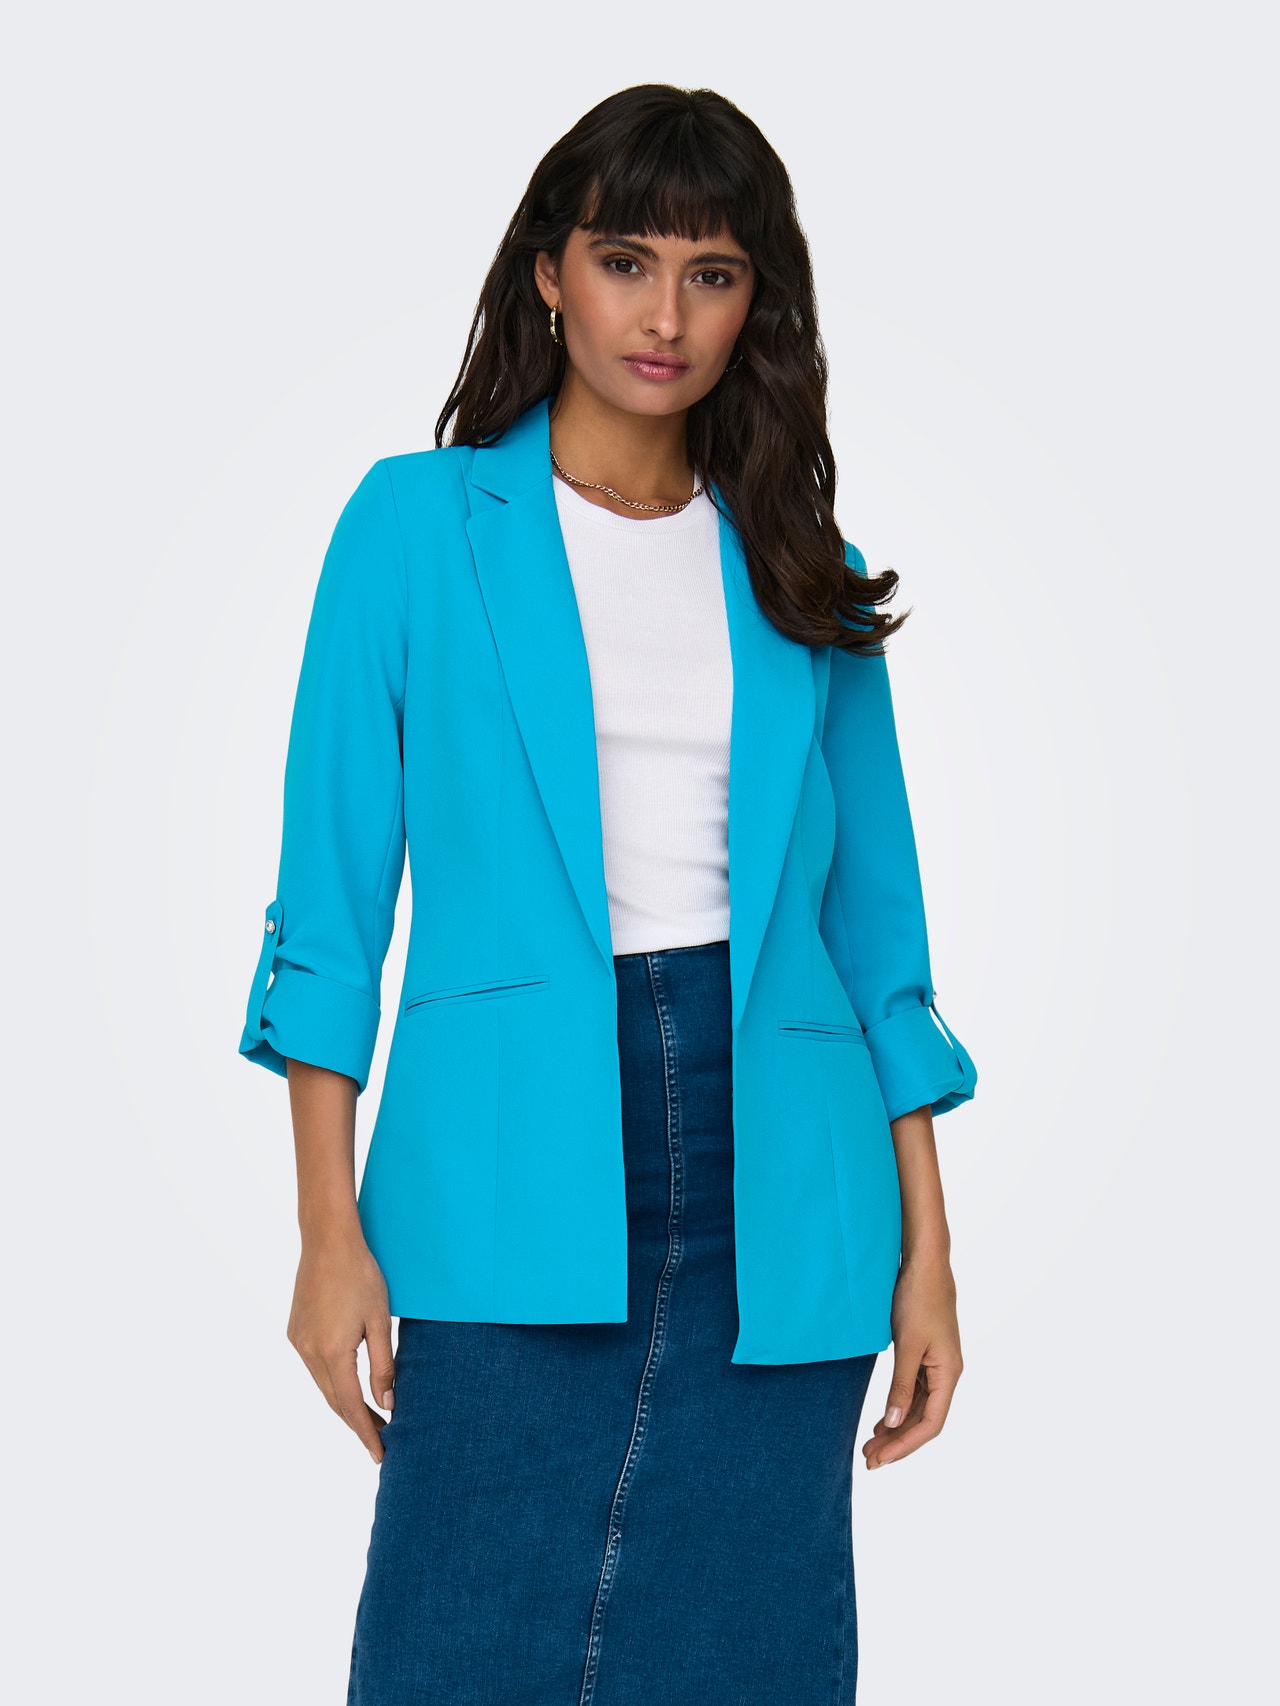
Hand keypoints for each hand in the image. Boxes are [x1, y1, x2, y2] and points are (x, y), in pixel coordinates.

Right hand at [286, 1228, 395, 1463]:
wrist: (327, 1240)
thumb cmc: (360, 1275)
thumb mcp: (379, 1320)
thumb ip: (383, 1365)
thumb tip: (387, 1403)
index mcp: (332, 1352)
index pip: (351, 1406)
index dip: (366, 1432)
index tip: (381, 1454)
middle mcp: (309, 1352)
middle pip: (334, 1400)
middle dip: (357, 1422)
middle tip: (383, 1439)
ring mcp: (298, 1341)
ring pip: (323, 1385)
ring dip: (345, 1403)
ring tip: (372, 1415)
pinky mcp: (295, 1331)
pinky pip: (315, 1367)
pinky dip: (332, 1382)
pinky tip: (348, 1385)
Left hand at [863, 1252, 961, 1470]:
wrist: (925, 1264)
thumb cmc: (918, 1299)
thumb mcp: (908, 1344)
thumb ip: (901, 1385)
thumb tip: (895, 1423)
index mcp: (949, 1374)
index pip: (931, 1424)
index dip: (905, 1445)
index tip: (880, 1458)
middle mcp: (947, 1374)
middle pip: (924, 1419)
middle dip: (898, 1442)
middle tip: (869, 1459)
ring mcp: (937, 1365)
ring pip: (919, 1408)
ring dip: (897, 1427)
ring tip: (871, 1444)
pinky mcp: (926, 1355)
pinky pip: (915, 1392)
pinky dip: (899, 1408)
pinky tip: (884, 1419)